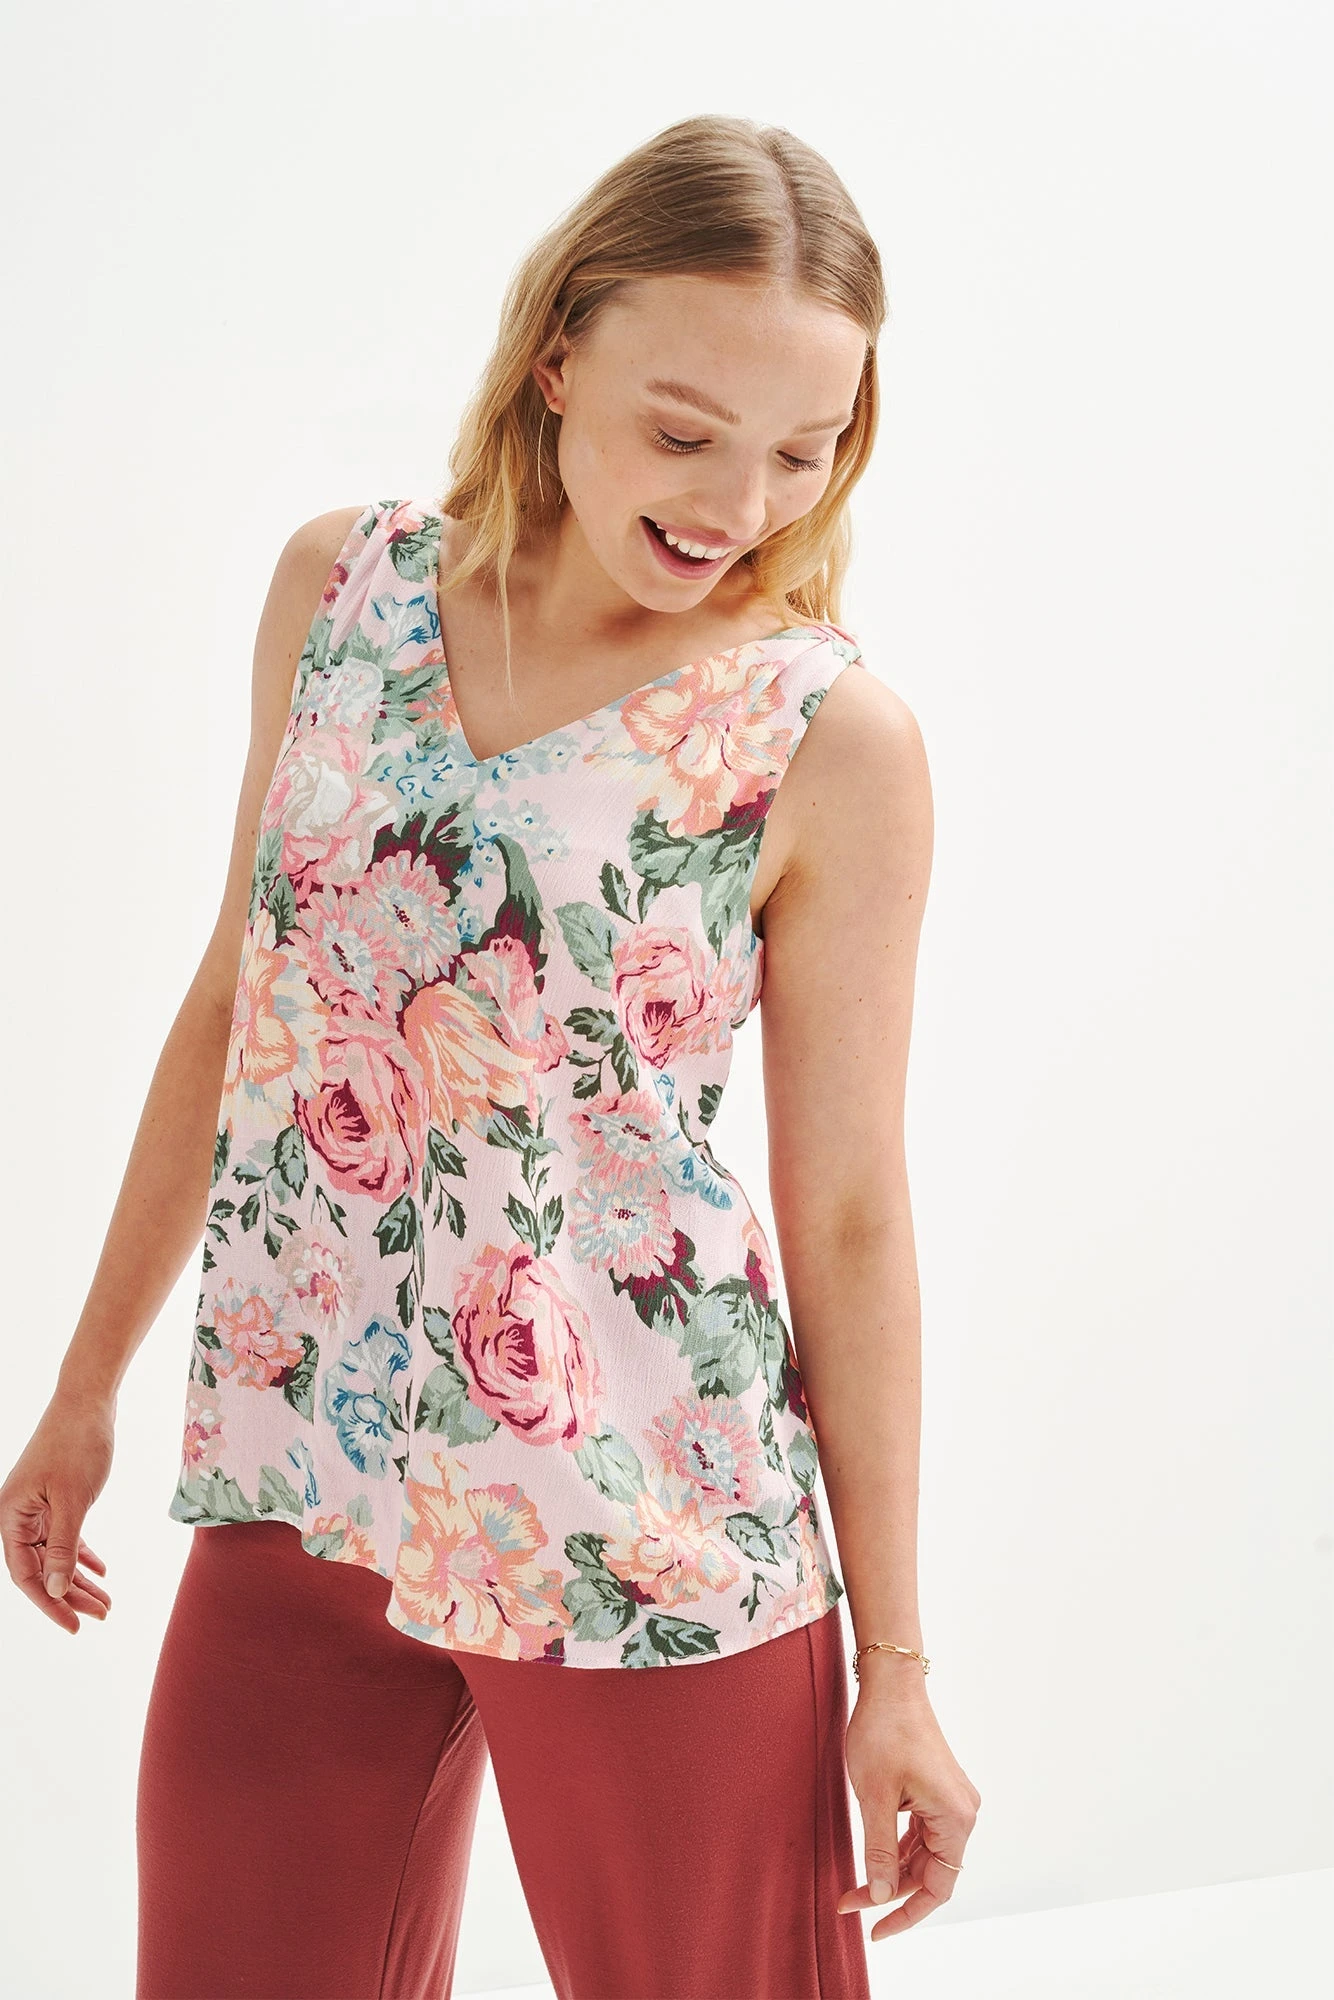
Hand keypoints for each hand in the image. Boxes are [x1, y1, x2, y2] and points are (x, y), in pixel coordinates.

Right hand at [0, 1389, 115, 1633]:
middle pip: (41, 1568)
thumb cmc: (77, 1444)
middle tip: (102, 1615)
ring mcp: (36, 1505)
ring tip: (107, 1602)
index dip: (49, 1603)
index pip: (25, 1574)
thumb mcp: (73, 1501)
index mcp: (11, 1516)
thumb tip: (54, 1591)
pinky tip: (101, 1570)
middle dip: (70, 1595)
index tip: (75, 1625)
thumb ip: (62, 1548)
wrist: (88, 1400)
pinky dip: (82, 1553)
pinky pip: (65, 1535)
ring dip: (79, 1578)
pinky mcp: (55, 1496)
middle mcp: (18, 1514)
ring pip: (55, 1554)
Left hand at [836, 1663, 980, 1939]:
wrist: (891, 1682)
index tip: (876, 1931)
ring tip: (854, 1886)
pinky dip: (896, 1848)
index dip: (907, 1914)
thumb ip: (879, 1850)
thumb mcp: (875, 1796)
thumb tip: (882, 1895)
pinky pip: (920, 1833)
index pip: (938, 1887)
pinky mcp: (936, 1791)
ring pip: (923, 1854)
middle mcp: (961, 1813)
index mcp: (955, 1818)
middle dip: (890, 1890)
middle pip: (929, 1873)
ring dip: (891, 1871)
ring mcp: (950, 1801)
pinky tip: (873, 1858)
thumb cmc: (884, 1731)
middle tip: (849, 1902)